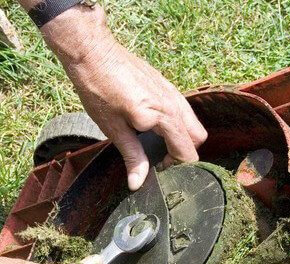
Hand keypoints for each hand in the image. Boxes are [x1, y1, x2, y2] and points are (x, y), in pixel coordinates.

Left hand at [40, 6, 206, 189]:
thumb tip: (137, 183)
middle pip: (197, 138)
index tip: (159, 170)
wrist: (92, 53)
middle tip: (161, 159)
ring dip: (183, 137)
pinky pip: (183, 109)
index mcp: (162, 116)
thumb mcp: (113, 129)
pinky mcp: (166, 84)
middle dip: (185, 152)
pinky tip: (155, 125)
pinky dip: (178, 123)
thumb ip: (132, 157)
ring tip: (158, 144)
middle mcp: (173, 103)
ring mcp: (172, 91)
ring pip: (193, 122)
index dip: (177, 167)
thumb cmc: (98, 89)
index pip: (187, 151)